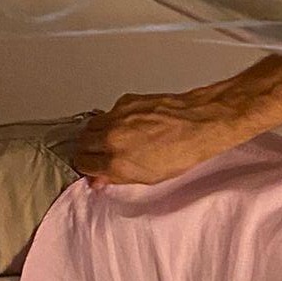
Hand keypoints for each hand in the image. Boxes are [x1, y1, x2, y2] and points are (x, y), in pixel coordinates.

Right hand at [71, 86, 246, 186]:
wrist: (200, 123)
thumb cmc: (183, 150)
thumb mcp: (149, 177)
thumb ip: (119, 177)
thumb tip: (102, 178)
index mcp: (117, 163)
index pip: (83, 164)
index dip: (87, 168)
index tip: (91, 169)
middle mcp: (112, 138)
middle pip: (81, 143)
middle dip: (87, 151)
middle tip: (96, 156)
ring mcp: (117, 118)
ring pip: (90, 126)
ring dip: (95, 135)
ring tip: (109, 141)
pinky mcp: (125, 102)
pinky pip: (108, 113)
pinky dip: (112, 120)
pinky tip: (127, 126)